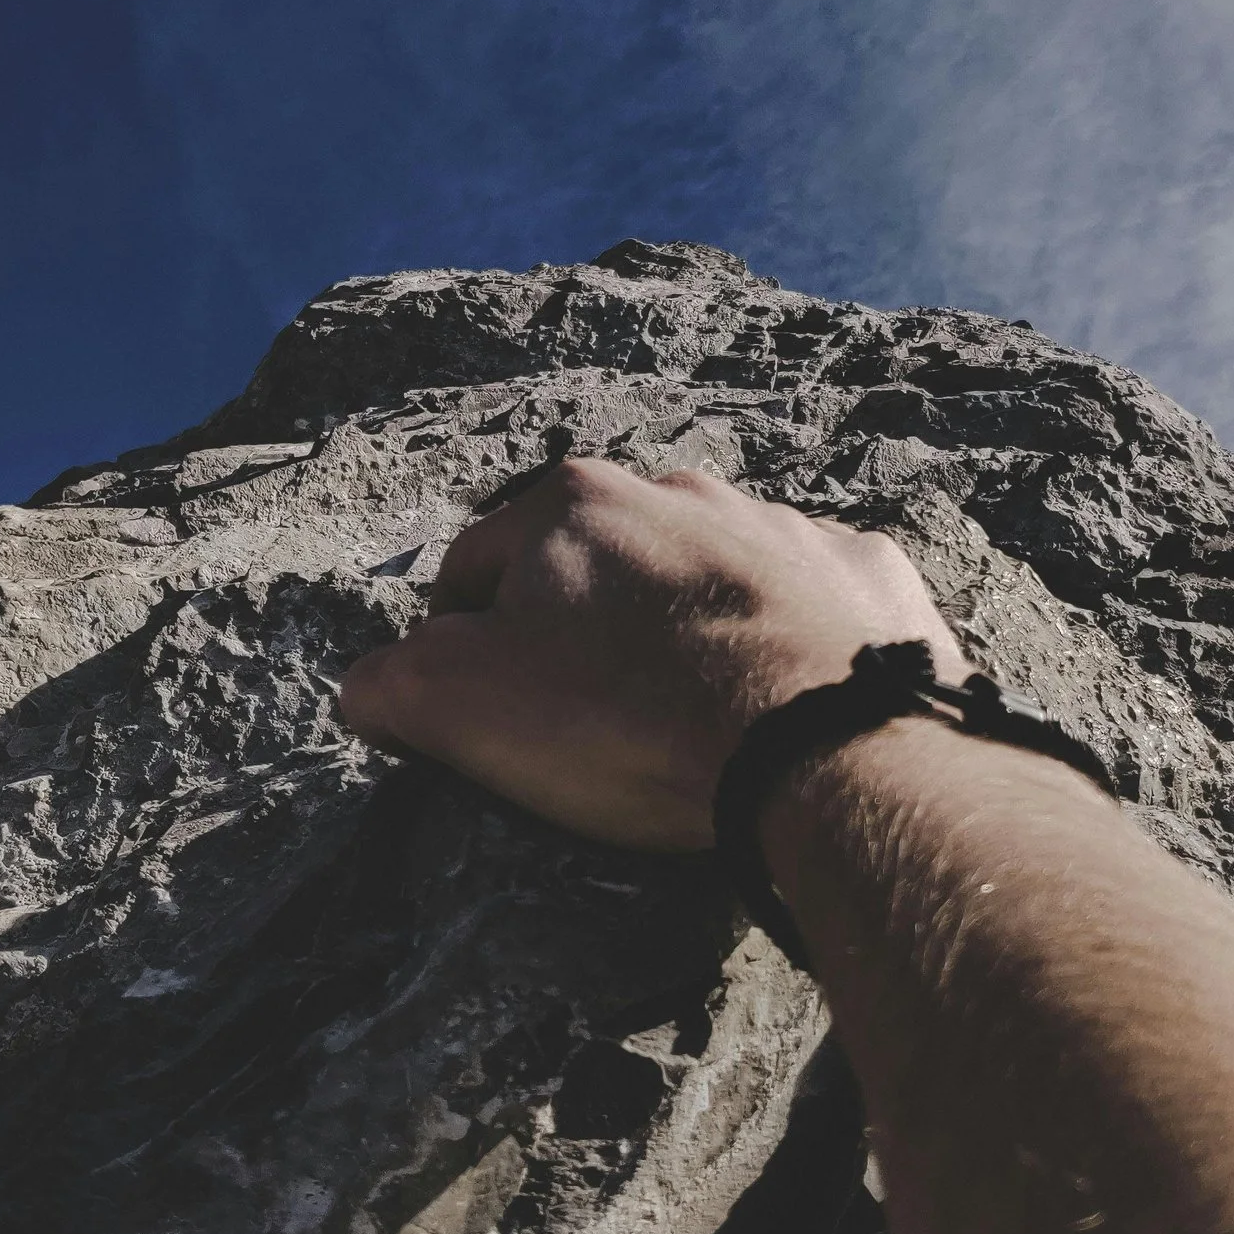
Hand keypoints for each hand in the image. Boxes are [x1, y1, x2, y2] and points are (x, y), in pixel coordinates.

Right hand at [338, 457, 967, 850]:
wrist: (822, 744)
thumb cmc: (630, 719)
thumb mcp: (463, 709)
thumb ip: (393, 683)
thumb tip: (370, 684)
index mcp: (572, 504)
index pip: (473, 569)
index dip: (459, 645)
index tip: (478, 711)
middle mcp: (680, 489)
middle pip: (599, 565)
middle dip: (586, 629)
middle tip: (595, 722)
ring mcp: (782, 525)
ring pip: (707, 574)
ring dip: (690, 628)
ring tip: (696, 716)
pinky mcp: (863, 572)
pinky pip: (810, 602)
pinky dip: (791, 644)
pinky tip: (787, 708)